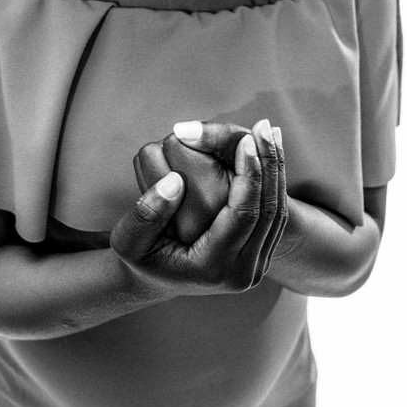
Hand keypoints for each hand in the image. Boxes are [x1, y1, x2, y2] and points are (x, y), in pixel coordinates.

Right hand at [110, 121, 287, 297]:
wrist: (156, 280)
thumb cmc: (140, 257)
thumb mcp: (129, 241)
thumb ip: (146, 214)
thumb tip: (175, 180)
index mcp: (213, 269)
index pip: (243, 215)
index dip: (249, 175)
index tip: (246, 140)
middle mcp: (242, 274)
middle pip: (269, 212)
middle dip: (269, 164)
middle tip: (264, 126)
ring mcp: (256, 268)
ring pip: (277, 213)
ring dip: (276, 169)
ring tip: (270, 132)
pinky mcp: (260, 257)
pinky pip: (275, 215)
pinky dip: (275, 181)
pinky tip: (269, 152)